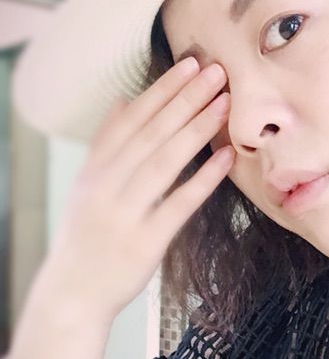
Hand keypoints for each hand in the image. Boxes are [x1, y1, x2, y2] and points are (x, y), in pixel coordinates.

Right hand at [31, 57, 233, 321]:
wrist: (72, 293)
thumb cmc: (87, 235)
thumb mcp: (87, 185)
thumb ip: (106, 144)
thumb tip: (124, 100)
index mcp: (95, 169)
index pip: (131, 120)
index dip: (162, 91)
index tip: (188, 65)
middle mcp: (107, 185)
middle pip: (151, 133)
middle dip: (185, 99)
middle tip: (215, 72)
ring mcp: (126, 213)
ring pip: (164, 162)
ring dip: (196, 129)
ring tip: (224, 103)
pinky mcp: (146, 242)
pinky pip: (179, 205)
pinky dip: (203, 179)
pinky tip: (226, 157)